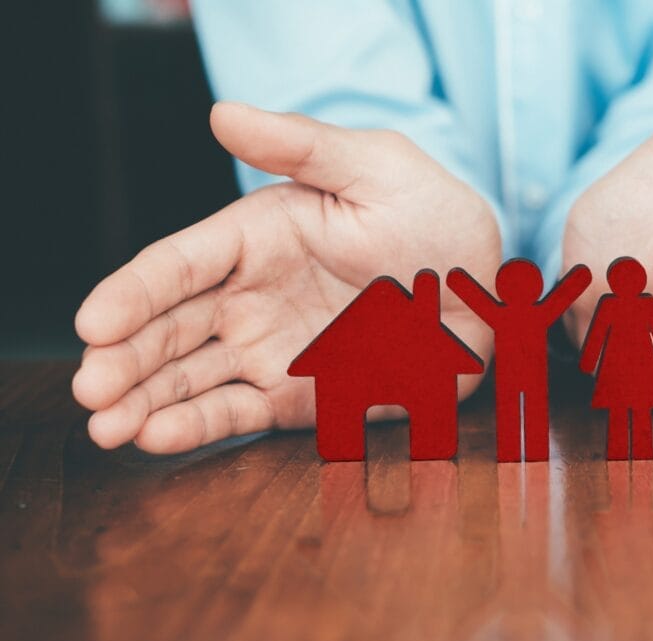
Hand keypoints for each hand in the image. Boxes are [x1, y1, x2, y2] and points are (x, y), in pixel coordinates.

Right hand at [73, 103, 499, 452]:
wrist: (484, 290)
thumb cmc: (433, 215)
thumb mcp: (375, 167)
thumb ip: (302, 147)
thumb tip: (224, 112)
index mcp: (256, 236)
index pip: (177, 265)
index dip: (132, 293)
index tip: (95, 323)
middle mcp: (249, 295)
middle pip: (167, 329)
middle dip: (123, 359)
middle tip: (89, 389)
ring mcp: (268, 349)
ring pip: (188, 378)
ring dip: (144, 402)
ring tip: (106, 428)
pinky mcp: (296, 396)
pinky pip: (237, 413)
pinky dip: (197, 428)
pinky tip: (157, 437)